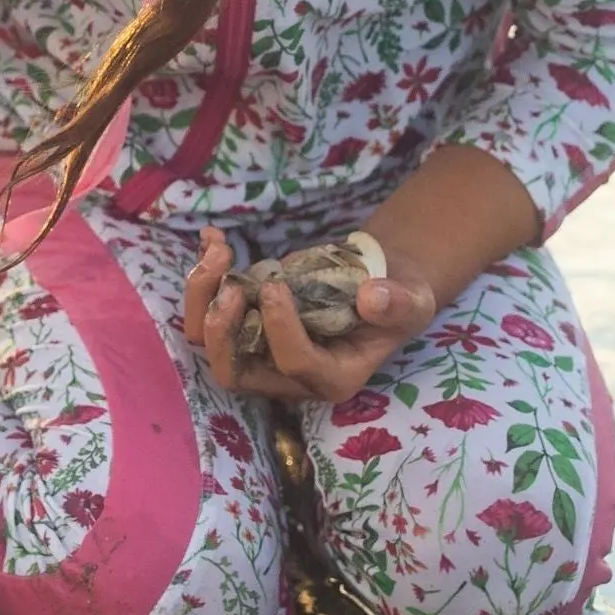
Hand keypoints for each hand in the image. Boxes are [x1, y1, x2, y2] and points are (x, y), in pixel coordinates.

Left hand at [184, 228, 435, 405]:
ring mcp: (260, 350)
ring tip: (219, 250)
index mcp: (332, 377)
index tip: (276, 286)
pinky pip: (208, 310)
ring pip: (208, 342)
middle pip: (233, 371)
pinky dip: (203, 274)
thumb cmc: (396, 300)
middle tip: (232, 284)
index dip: (279, 329)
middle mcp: (288, 375)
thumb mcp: (412, 301)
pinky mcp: (245, 324)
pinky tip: (213, 236)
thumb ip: (398, 304)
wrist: (375, 286)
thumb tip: (373, 298)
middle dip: (222, 329)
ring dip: (203, 296)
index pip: (293, 365)